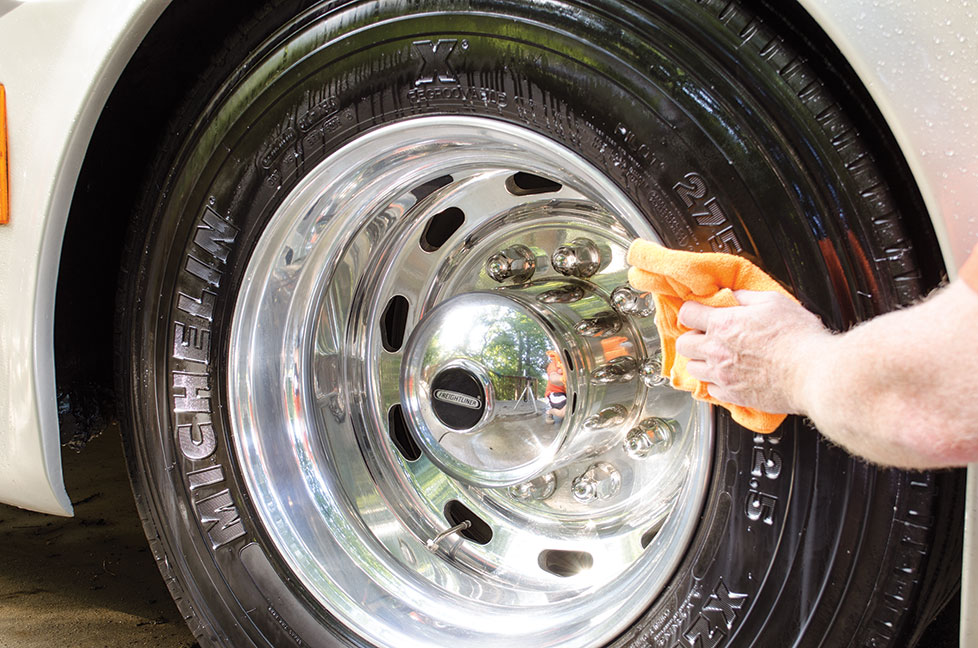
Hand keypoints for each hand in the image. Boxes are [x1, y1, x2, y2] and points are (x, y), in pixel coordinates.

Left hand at [675, 290, 829, 414]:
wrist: (815, 374)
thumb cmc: (799, 338)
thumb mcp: (774, 302)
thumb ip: (747, 297)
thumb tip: (735, 295)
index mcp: (723, 324)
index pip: (687, 314)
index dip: (693, 311)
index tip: (700, 313)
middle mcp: (716, 351)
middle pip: (683, 344)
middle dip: (693, 337)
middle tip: (707, 336)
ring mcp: (723, 376)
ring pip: (693, 369)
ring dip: (702, 361)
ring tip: (718, 357)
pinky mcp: (733, 396)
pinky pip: (711, 390)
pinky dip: (717, 383)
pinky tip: (730, 376)